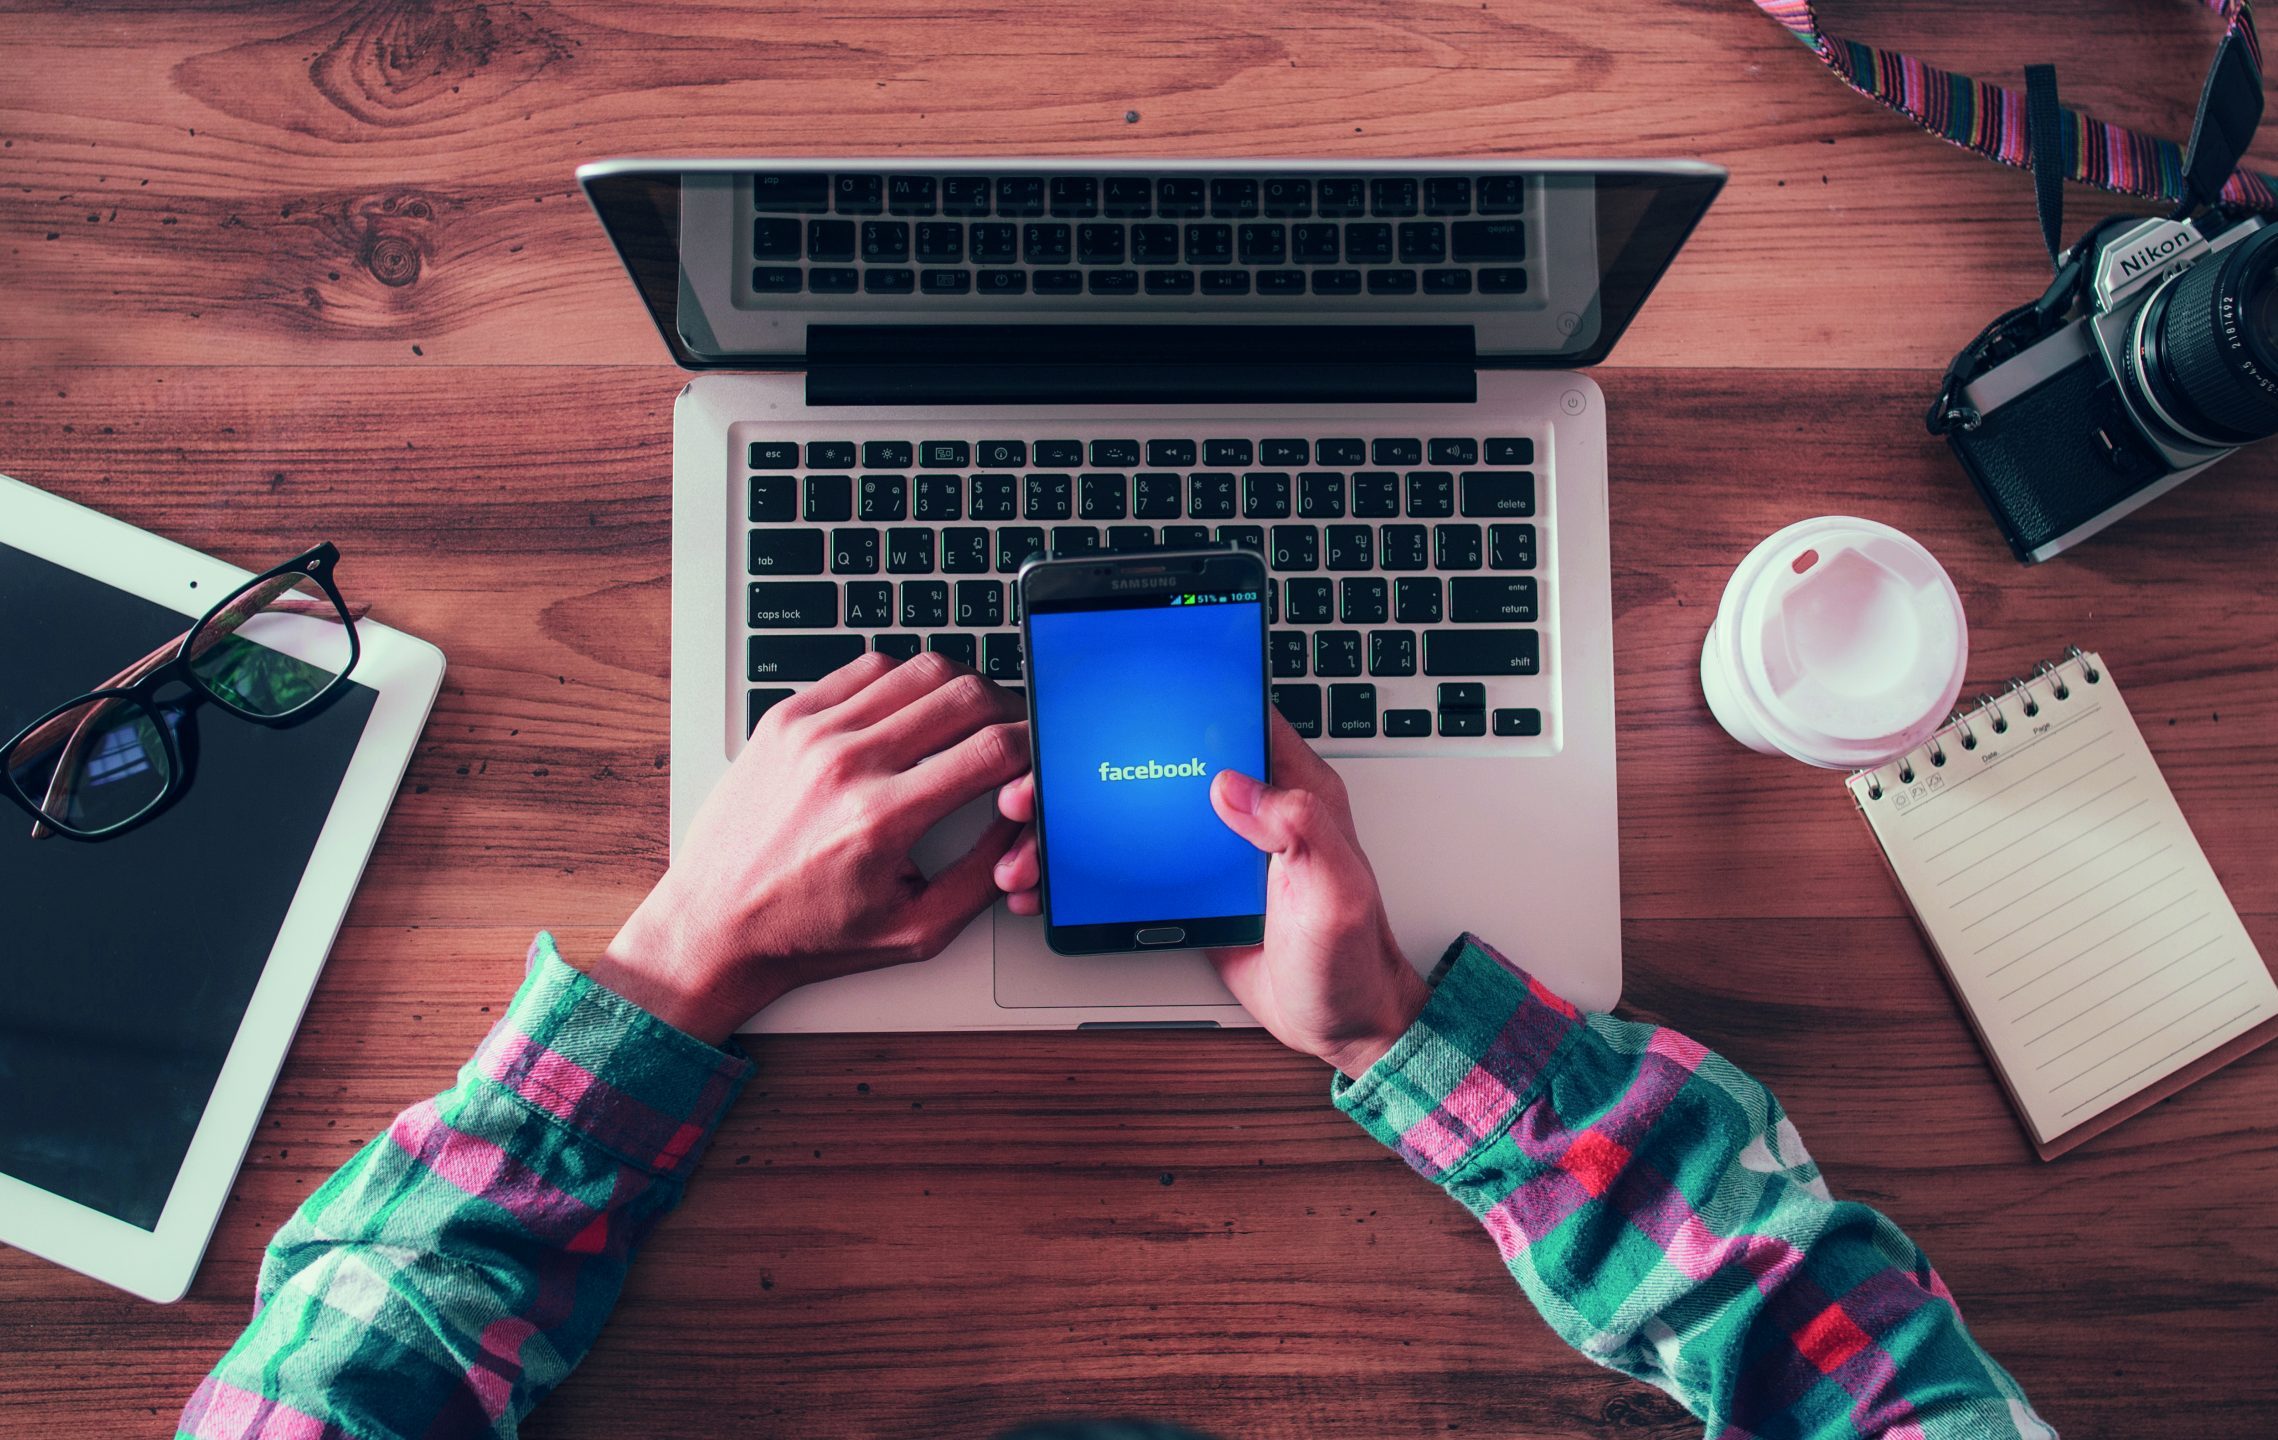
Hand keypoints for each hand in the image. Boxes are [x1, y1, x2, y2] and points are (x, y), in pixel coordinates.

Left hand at [591, 653, 1028, 1043]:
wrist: (714, 924)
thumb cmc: (809, 934)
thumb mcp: (916, 930)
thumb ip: (985, 877)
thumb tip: (1024, 824)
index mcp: (883, 819)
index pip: (992, 750)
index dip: (1033, 750)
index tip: (1036, 761)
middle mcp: (847, 764)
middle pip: (965, 695)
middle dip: (1008, 710)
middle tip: (1014, 733)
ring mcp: (812, 733)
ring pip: (921, 669)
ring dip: (961, 688)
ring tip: (970, 719)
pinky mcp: (787, 717)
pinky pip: (867, 668)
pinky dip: (904, 680)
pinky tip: (913, 709)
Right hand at [994, 711, 1426, 1077]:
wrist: (1343, 1025)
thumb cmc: (1352, 960)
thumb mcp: (1336, 890)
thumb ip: (1298, 827)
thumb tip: (1233, 782)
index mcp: (1291, 790)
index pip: (1229, 718)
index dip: (1172, 702)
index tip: (1111, 704)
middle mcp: (1250, 811)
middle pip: (1158, 768)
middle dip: (1090, 773)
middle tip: (1038, 790)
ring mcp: (1215, 850)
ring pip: (1133, 818)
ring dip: (1076, 830)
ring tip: (1029, 849)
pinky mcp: (1193, 891)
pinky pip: (1132, 869)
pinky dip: (1087, 878)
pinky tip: (1050, 888)